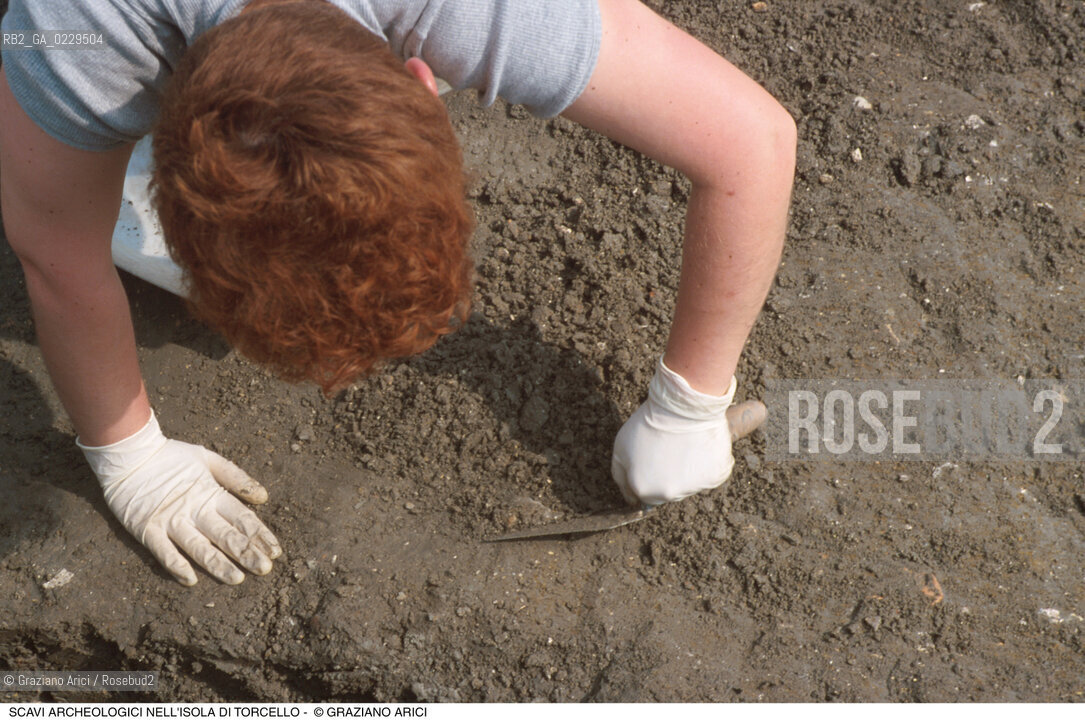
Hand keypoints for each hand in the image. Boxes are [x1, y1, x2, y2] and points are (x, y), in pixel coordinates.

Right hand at [78, 412, 281, 585]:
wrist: (128, 455)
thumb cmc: (171, 457)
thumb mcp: (208, 459)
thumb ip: (236, 478)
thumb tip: (263, 498)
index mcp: (211, 492)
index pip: (242, 517)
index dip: (260, 535)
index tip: (275, 551)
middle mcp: (194, 509)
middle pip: (225, 535)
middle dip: (247, 553)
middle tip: (265, 569)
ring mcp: (170, 520)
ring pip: (198, 547)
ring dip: (218, 565)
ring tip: (237, 579)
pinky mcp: (147, 529)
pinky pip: (163, 551)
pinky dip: (176, 566)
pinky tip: (190, 580)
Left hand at [611, 357, 736, 505]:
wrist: (683, 406)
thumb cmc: (650, 423)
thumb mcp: (620, 448)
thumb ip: (621, 477)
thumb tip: (630, 498)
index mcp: (644, 489)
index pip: (643, 495)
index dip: (645, 475)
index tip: (650, 459)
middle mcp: (669, 494)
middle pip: (666, 491)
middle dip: (665, 475)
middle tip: (667, 449)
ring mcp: (694, 487)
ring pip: (688, 484)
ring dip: (685, 470)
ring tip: (682, 444)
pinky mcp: (716, 476)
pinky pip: (709, 474)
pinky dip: (705, 463)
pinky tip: (698, 445)